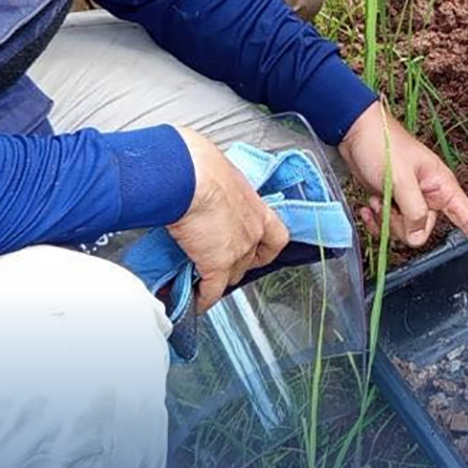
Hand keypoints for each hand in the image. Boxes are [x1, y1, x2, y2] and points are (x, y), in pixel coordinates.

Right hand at [168, 128, 289, 312]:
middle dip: (234, 265)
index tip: (257, 252)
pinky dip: (201, 299)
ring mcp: (237, 251)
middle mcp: (253, 231)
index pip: (276, 236)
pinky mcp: (217, 265)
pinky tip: (192, 301)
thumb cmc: (200, 165)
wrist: (190, 175)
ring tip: (200, 280)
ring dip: (215, 281)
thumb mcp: (220, 176)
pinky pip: (211, 291)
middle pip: (249, 260)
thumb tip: (205, 190)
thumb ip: (220, 192)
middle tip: (215, 263)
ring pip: (231, 277)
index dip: (266, 248)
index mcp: (256, 207)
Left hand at [338, 102, 467, 264]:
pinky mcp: (393, 202)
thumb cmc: (382, 145)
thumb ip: (413, 211)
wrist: (356, 132)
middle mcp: (430, 196)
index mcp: (442, 186)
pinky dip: (377, 220)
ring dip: (386, 220)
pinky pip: (389, 224)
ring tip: (376, 199)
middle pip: (423, 231)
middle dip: (401, 225)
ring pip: (404, 230)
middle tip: (387, 205)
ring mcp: (410, 200)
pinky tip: (368, 206)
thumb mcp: (400, 179)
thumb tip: (416, 235)